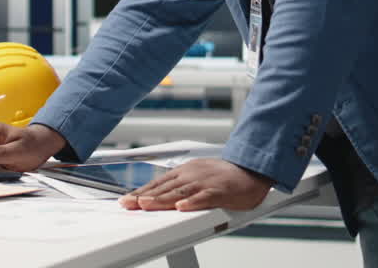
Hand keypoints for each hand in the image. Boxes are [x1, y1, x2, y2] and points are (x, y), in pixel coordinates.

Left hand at [119, 158, 273, 211]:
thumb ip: (178, 185)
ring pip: (180, 192)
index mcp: (185, 171)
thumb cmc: (223, 176)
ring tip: (146, 204)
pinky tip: (182, 207)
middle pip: (165, 187)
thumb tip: (158, 194)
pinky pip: (204, 197)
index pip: (158, 183)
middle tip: (129, 204)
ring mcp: (205, 182)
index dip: (141, 192)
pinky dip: (192, 202)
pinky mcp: (219, 191)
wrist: (250, 170)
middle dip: (145, 196)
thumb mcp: (196, 175)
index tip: (127, 200)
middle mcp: (192, 175)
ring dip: (162, 199)